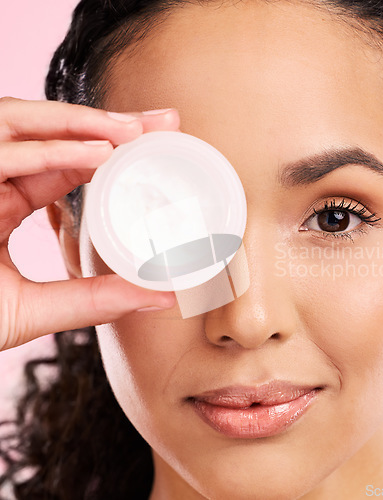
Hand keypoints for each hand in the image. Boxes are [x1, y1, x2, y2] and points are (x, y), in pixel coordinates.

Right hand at [0, 97, 179, 350]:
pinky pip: (0, 152)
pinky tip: (98, 153)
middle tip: (163, 121)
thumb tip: (163, 295)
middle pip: (50, 135)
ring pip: (22, 127)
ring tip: (138, 130)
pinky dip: (48, 150)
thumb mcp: (35, 310)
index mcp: (2, 204)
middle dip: (107, 123)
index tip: (156, 147)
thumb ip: (96, 300)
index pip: (63, 165)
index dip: (110, 151)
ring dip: (82, 124)